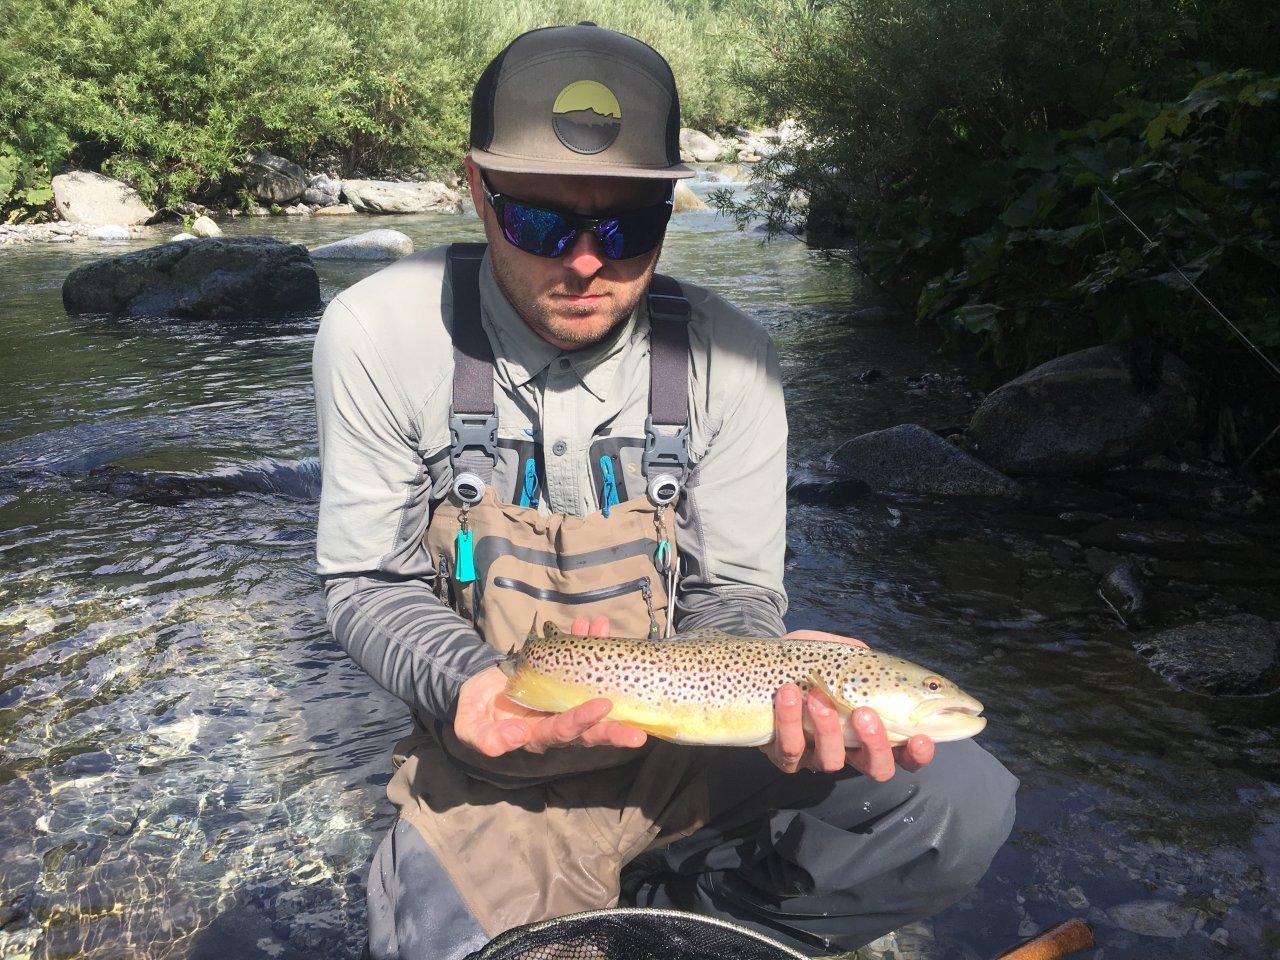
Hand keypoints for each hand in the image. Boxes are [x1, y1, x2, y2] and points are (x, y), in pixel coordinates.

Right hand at [452, 615, 647, 756]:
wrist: (477, 688)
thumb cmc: (476, 710)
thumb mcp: (471, 726)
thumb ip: (487, 739)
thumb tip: (513, 739)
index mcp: (538, 735)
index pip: (565, 732)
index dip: (583, 721)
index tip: (602, 706)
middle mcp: (559, 720)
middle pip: (592, 725)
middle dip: (617, 723)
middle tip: (640, 725)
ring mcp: (566, 698)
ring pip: (592, 686)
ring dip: (603, 661)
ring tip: (603, 631)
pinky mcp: (566, 677)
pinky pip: (583, 663)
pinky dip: (589, 643)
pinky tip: (593, 625)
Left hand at [761, 629, 934, 780]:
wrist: (765, 664)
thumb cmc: (809, 663)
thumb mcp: (836, 654)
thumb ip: (858, 657)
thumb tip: (869, 657)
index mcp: (870, 729)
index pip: (904, 752)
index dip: (917, 754)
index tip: (921, 738)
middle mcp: (849, 749)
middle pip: (876, 768)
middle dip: (875, 744)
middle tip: (865, 714)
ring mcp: (817, 755)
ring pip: (832, 761)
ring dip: (828, 728)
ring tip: (818, 696)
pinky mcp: (785, 756)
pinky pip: (790, 750)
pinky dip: (789, 720)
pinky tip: (787, 692)